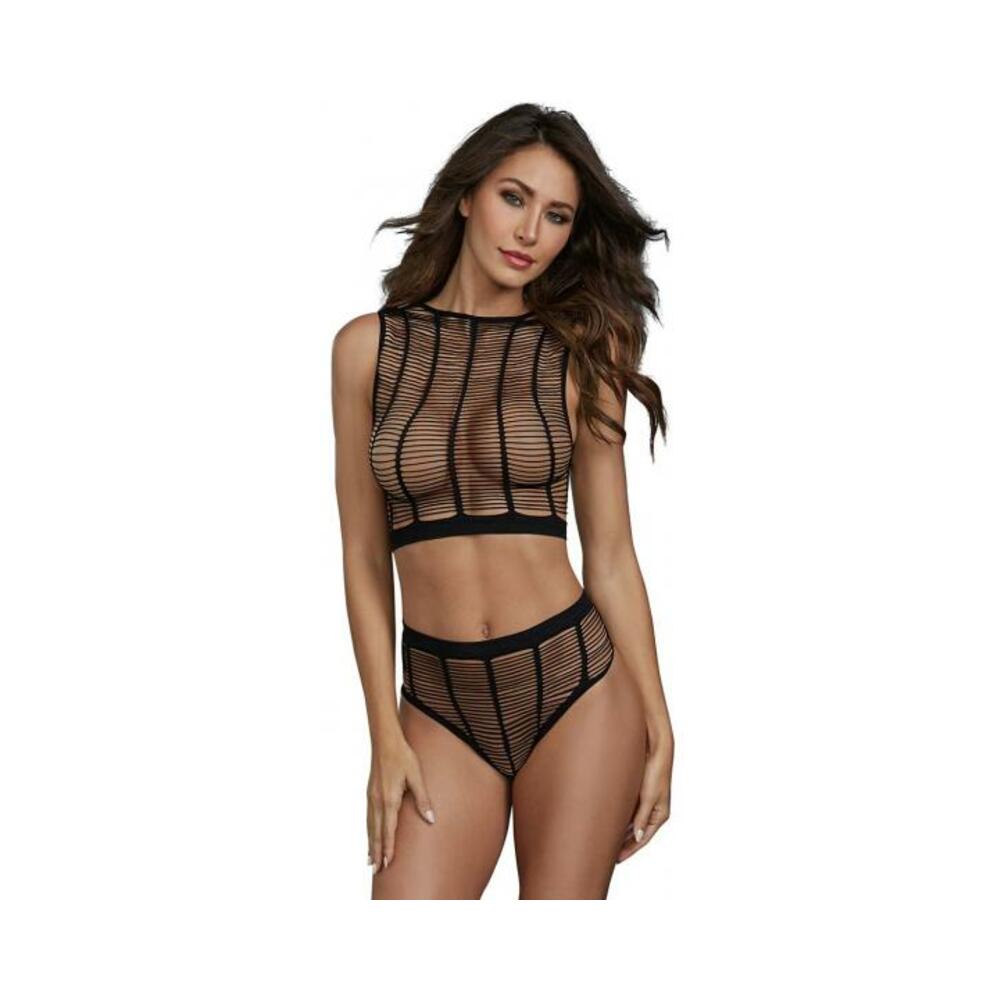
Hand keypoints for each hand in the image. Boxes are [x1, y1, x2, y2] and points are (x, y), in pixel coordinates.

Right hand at [367, 736, 435, 870]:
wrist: (385, 741)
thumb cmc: (403, 757)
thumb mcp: (417, 776)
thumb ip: (423, 798)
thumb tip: (431, 819)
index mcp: (389, 800)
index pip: (389, 830)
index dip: (388, 848)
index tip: (387, 864)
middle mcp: (378, 802)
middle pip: (376, 833)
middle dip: (377, 852)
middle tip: (376, 871)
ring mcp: (372, 798)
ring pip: (370, 827)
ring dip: (371, 844)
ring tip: (370, 860)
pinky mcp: (370, 793)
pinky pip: (369, 818)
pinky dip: (369, 831)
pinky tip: (370, 836)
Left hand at [615, 728, 672, 863]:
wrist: (655, 748)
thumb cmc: (655, 771)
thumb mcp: (649, 796)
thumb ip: (642, 817)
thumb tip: (637, 838)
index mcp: (659, 815)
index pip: (643, 839)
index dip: (630, 849)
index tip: (616, 860)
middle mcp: (653, 811)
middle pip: (636, 833)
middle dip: (623, 843)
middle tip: (607, 854)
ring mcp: (645, 802)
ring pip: (630, 822)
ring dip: (620, 831)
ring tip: (604, 840)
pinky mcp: (638, 793)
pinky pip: (627, 811)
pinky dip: (619, 818)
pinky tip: (607, 822)